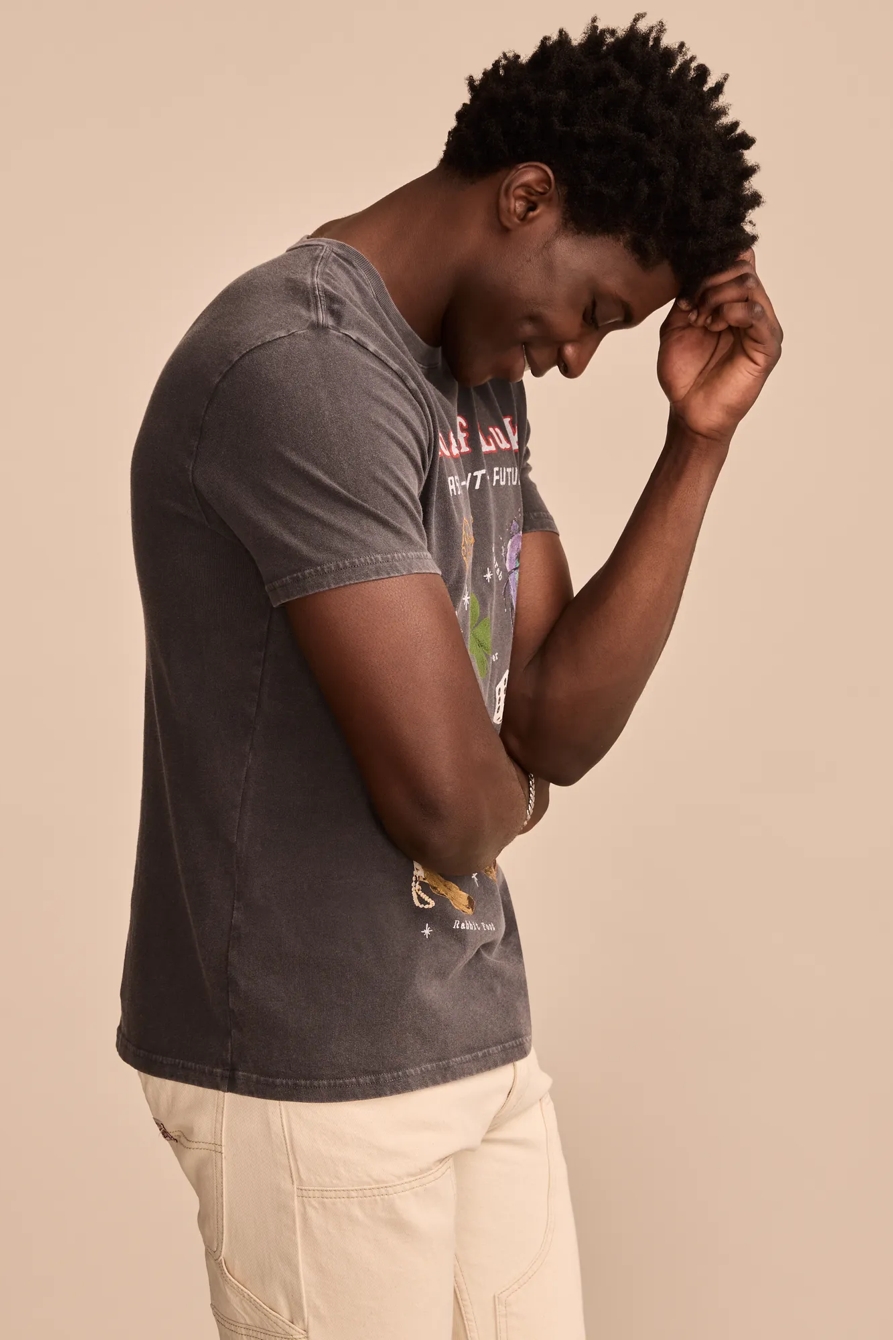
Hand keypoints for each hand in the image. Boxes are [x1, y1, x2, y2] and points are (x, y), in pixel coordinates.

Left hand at [657, 248, 782, 445]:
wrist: (689, 411)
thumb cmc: (684, 374)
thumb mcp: (676, 326)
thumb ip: (688, 295)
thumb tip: (697, 268)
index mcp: (733, 303)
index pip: (737, 262)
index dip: (712, 266)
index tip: (688, 291)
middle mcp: (752, 310)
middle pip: (743, 268)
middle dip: (711, 282)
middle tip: (694, 309)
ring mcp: (762, 327)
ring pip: (749, 284)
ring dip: (718, 297)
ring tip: (702, 322)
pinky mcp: (767, 346)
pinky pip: (757, 313)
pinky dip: (731, 313)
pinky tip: (714, 328)